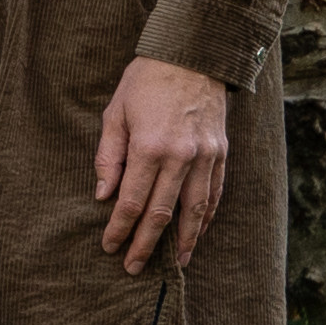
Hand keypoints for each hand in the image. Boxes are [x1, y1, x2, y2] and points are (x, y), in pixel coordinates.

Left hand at [94, 56, 231, 271]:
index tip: (110, 247)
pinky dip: (207, 216)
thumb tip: (103, 196)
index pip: (131, 202)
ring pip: (195, 210)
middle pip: (162, 213)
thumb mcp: (114, 113)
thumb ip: (108, 156)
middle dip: (147, 243)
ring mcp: (206, 156)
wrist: (192, 56)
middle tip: (134, 267)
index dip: (120, 229)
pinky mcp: (222, 153)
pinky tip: (199, 232)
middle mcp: (181, 157)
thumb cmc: (144, 83)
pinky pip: (215, 193)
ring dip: (185, 240)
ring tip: (177, 263)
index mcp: (149, 147)